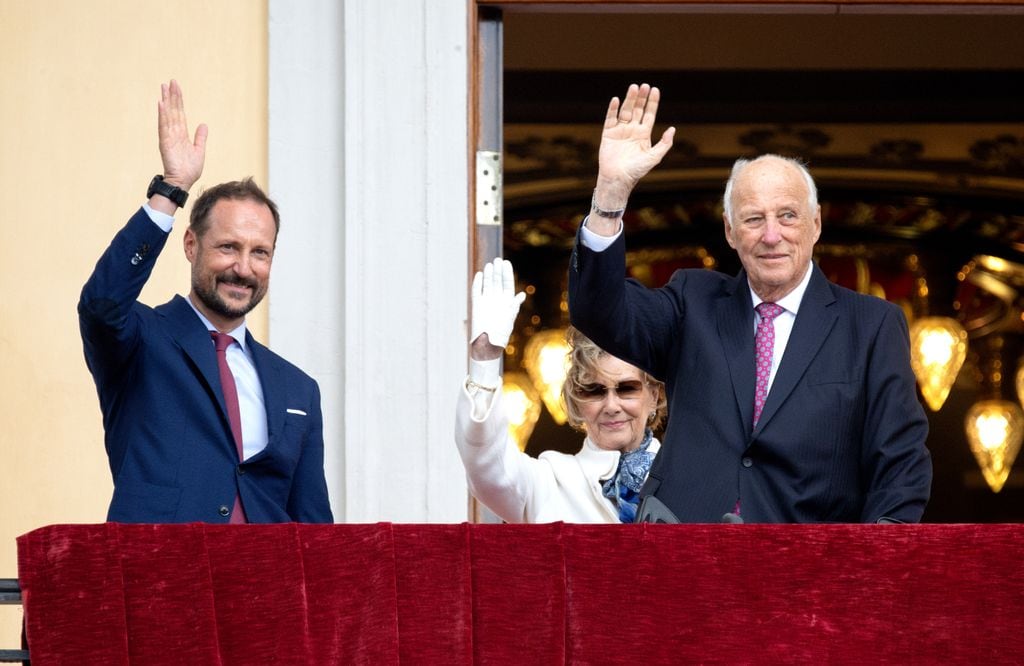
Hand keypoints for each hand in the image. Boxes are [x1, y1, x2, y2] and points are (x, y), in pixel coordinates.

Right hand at [157, 80, 206, 191]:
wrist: (183, 182)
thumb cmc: (190, 169)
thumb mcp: (199, 150)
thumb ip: (200, 137)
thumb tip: (204, 124)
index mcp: (182, 134)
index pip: (180, 114)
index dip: (179, 101)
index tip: (176, 87)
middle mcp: (174, 133)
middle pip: (173, 111)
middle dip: (172, 96)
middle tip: (171, 81)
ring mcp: (169, 136)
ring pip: (168, 115)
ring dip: (167, 101)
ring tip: (164, 87)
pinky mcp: (165, 142)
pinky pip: (163, 126)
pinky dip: (162, 115)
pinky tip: (161, 103)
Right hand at [470, 258, 525, 359]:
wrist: (488, 344)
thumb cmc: (501, 333)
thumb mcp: (510, 318)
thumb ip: (514, 306)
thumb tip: (521, 295)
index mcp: (506, 301)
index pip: (507, 284)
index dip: (507, 273)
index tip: (506, 263)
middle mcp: (497, 299)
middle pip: (497, 281)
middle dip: (498, 271)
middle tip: (498, 260)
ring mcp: (486, 301)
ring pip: (488, 284)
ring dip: (489, 274)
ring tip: (490, 265)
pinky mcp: (477, 304)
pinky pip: (477, 291)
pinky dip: (478, 282)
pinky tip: (480, 274)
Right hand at [594, 83, 674, 211]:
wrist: (618, 179)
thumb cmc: (636, 170)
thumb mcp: (654, 157)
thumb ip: (664, 144)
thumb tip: (672, 129)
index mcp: (644, 134)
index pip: (649, 114)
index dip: (652, 102)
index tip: (655, 90)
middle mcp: (632, 130)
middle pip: (638, 109)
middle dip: (641, 98)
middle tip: (644, 86)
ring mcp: (620, 131)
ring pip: (625, 111)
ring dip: (629, 99)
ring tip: (633, 88)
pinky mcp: (608, 134)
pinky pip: (611, 118)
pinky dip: (613, 109)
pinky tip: (617, 100)